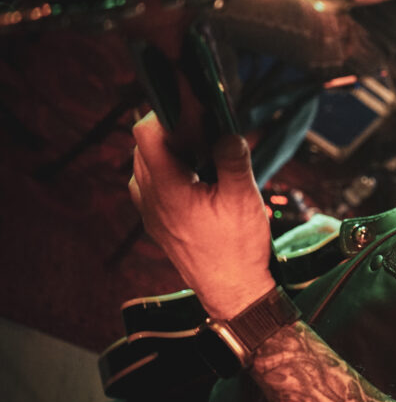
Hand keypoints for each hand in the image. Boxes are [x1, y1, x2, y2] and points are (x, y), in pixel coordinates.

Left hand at [128, 111, 275, 319]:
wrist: (233, 292)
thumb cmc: (238, 249)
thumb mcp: (244, 199)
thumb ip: (233, 160)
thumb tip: (227, 131)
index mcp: (169, 191)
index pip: (147, 135)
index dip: (166, 114)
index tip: (192, 108)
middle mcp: (151, 201)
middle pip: (144, 147)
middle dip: (171, 130)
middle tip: (204, 128)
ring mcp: (151, 214)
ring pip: (144, 166)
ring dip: (168, 151)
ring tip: (201, 152)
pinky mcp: (157, 224)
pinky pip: (150, 186)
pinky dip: (167, 172)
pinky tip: (194, 177)